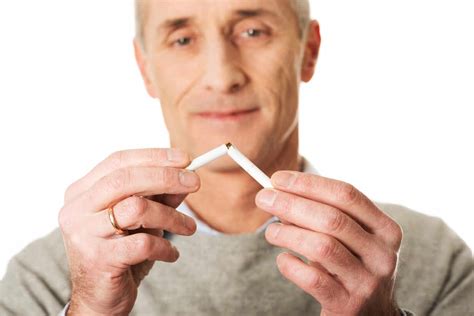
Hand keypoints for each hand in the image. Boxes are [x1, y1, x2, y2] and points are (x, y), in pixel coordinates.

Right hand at [58, 148, 199, 314]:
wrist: (101, 299)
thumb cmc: (121, 252)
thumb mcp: (141, 220)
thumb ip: (159, 197)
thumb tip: (186, 177)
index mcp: (82, 192)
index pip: (118, 161)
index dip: (154, 156)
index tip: (185, 158)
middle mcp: (76, 209)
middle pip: (125, 179)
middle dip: (166, 177)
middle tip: (195, 182)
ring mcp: (84, 234)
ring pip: (137, 209)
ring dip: (172, 216)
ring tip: (189, 228)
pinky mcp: (99, 259)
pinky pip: (143, 243)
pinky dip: (165, 246)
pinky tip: (171, 254)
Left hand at [256, 171, 402, 315]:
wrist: (371, 315)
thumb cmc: (352, 266)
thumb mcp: (349, 239)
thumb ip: (321, 216)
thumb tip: (279, 193)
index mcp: (385, 229)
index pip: (346, 195)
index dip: (309, 184)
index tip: (278, 178)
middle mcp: (382, 254)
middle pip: (332, 218)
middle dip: (291, 204)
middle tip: (263, 198)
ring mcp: (367, 281)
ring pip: (322, 246)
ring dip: (288, 233)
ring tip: (270, 232)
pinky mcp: (348, 305)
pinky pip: (312, 279)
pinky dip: (291, 265)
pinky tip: (283, 260)